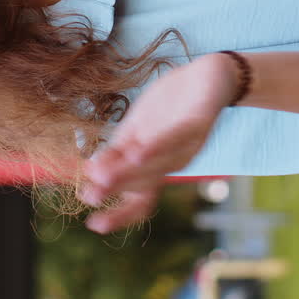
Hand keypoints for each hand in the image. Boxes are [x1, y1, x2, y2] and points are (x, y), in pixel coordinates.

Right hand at [80, 53, 239, 232]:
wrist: (208, 73)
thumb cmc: (170, 104)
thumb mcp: (136, 128)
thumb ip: (117, 151)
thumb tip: (89, 173)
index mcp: (157, 166)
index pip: (139, 200)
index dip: (119, 215)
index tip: (93, 225)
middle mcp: (174, 163)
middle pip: (144, 184)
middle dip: (116, 188)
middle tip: (91, 195)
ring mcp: (188, 146)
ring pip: (156, 165)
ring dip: (128, 172)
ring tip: (103, 178)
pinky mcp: (199, 123)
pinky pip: (176, 137)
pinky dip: (156, 147)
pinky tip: (137, 153)